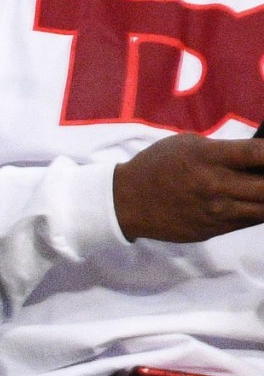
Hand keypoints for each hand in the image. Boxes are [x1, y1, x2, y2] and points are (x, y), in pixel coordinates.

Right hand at [113, 135, 263, 243]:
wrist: (125, 202)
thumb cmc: (158, 165)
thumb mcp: (188, 145)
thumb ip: (225, 151)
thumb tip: (259, 158)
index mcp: (209, 158)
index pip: (259, 153)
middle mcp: (216, 186)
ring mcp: (216, 212)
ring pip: (263, 209)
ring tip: (259, 191)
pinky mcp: (213, 230)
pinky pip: (248, 222)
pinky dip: (256, 211)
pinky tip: (252, 202)